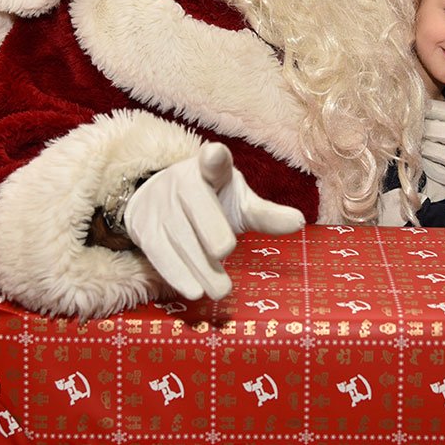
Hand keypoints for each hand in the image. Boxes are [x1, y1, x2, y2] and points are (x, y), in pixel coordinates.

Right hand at [123, 143, 304, 299]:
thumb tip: (300, 222)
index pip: (213, 161)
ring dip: (199, 265)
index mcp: (211, 169)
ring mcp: (160, 204)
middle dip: (210, 228)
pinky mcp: (144, 228)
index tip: (215, 154)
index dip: (214, 157)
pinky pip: (159, 252)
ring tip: (221, 290)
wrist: (160, 201)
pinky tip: (193, 290)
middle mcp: (182, 182)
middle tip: (226, 252)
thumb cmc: (211, 202)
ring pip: (178, 235)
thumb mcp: (239, 203)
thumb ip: (266, 214)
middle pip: (196, 204)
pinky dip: (176, 273)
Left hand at [422, 98, 444, 193]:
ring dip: (421, 147)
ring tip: (419, 142)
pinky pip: (432, 169)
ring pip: (428, 149)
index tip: (415, 110)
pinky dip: (427, 164)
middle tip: (412, 128)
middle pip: (428, 129)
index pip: (434, 110)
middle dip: (419, 129)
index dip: (423, 110)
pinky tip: (427, 158)